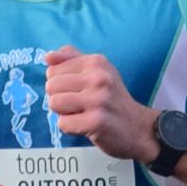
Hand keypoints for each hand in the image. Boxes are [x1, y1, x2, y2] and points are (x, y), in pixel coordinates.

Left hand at [43, 45, 153, 159]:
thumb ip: (72, 59)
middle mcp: (98, 78)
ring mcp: (98, 100)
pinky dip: (70, 128)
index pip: (52, 69)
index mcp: (96, 62)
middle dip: (60, 98)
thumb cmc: (113, 99)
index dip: (60, 84)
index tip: (78, 90)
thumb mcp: (98, 70)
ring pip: (54, 104)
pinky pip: (63, 123)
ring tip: (82, 114)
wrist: (138, 127)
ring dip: (64, 113)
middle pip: (50, 87)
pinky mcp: (96, 122)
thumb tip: (47, 57)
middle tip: (79, 104)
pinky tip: (85, 126)